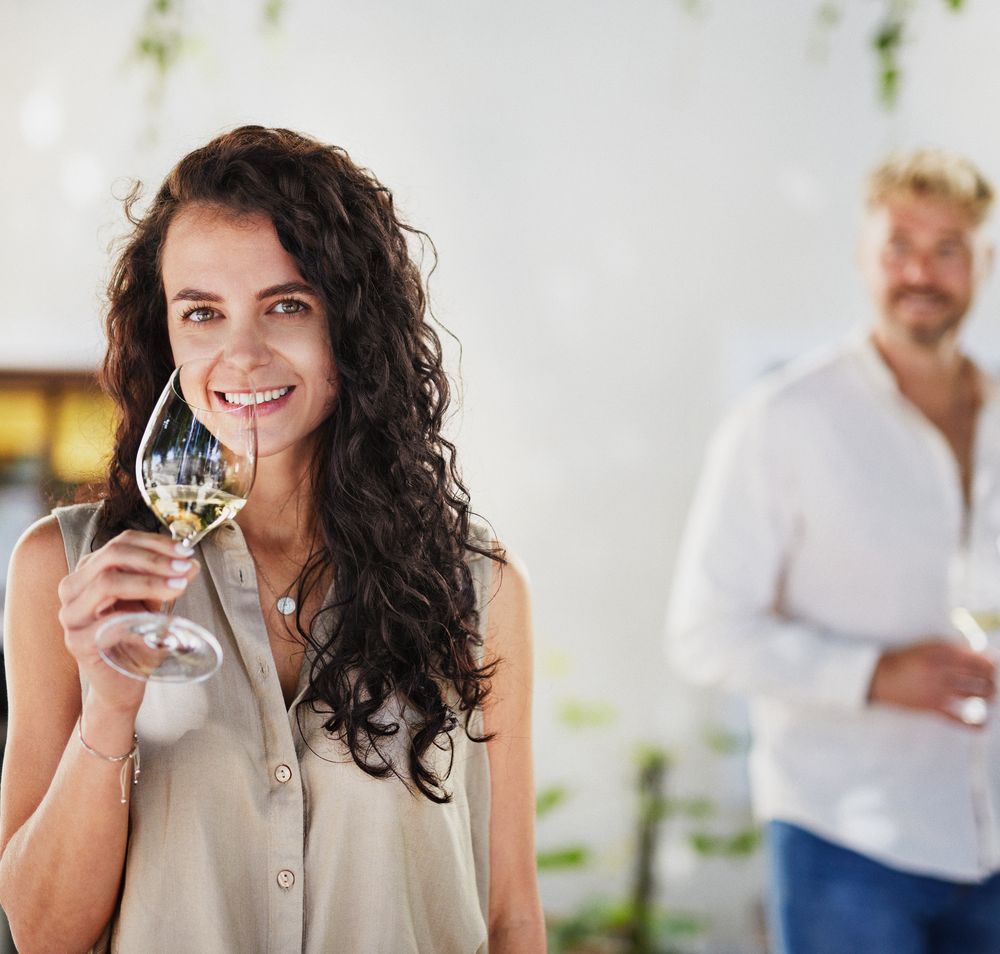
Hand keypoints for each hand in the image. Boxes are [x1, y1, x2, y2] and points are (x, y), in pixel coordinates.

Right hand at [57, 530, 200, 712]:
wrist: (124, 682)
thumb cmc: (138, 637)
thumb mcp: (157, 602)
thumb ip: (169, 581)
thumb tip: (190, 564)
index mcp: (91, 570)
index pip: (122, 542)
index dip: (156, 543)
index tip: (186, 551)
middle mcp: (74, 587)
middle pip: (112, 555)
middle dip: (155, 560)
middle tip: (184, 568)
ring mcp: (71, 614)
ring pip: (107, 582)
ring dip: (148, 582)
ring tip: (177, 588)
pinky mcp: (76, 642)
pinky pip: (107, 622)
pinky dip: (136, 619)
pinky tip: (157, 624)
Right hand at [868, 640, 995, 725]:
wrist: (878, 677)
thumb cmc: (902, 660)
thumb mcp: (925, 646)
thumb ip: (951, 649)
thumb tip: (976, 655)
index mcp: (940, 653)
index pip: (978, 659)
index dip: (991, 664)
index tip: (993, 665)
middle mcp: (942, 671)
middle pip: (981, 677)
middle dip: (992, 679)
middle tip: (992, 680)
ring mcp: (938, 690)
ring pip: (976, 695)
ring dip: (988, 696)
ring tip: (989, 695)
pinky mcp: (932, 708)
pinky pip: (959, 719)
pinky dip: (975, 723)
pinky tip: (983, 723)